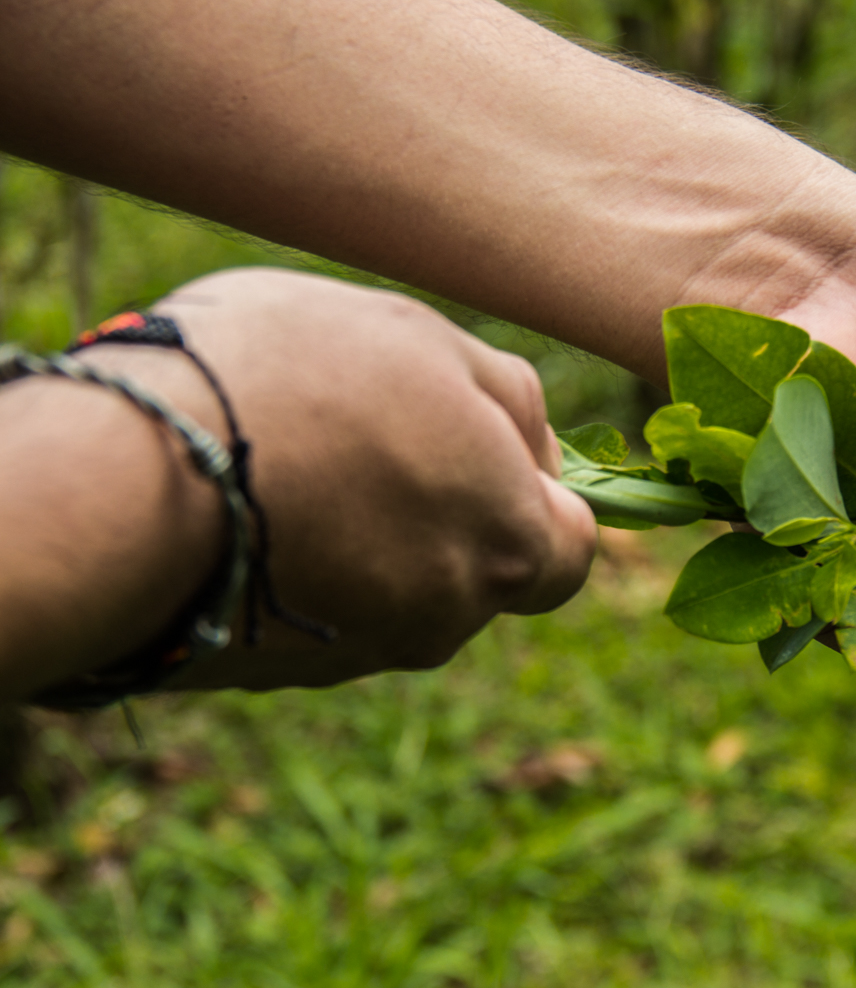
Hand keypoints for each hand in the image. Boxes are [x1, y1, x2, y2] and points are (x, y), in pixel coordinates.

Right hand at [20, 267, 595, 694]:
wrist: (127, 482)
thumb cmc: (295, 381)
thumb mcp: (424, 340)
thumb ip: (504, 398)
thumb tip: (539, 449)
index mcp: (508, 545)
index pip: (569, 548)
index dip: (535, 494)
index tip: (480, 445)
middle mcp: (445, 620)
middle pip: (471, 566)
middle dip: (439, 508)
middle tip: (364, 433)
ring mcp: (355, 659)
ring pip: (388, 589)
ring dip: (361, 532)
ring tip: (285, 454)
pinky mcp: (272, 675)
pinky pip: (312, 613)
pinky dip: (297, 567)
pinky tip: (242, 505)